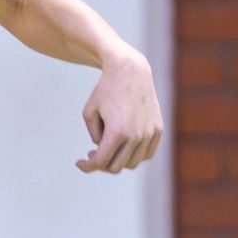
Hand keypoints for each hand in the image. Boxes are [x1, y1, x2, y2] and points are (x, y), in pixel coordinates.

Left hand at [77, 49, 162, 173]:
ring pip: (132, 163)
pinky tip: (123, 146)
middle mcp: (136, 135)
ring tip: (107, 147)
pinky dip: (134, 155)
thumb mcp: (89, 113)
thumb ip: (95, 137)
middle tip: (92, 153)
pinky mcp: (158, 129)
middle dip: (101, 164)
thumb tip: (104, 152)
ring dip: (118, 160)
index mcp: (117, 132)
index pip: (101, 162)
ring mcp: (150, 133)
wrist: (130, 71)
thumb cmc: (105, 91)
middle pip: (116, 166)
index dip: (87, 166)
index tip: (79, 163)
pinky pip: (146, 154)